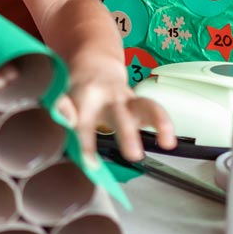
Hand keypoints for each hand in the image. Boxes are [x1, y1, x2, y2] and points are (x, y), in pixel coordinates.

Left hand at [56, 52, 176, 162]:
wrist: (93, 68)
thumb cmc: (77, 93)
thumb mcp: (63, 99)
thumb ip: (63, 111)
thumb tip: (65, 121)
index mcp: (84, 98)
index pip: (85, 124)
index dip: (86, 144)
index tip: (91, 165)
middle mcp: (108, 98)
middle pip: (119, 116)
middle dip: (128, 135)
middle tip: (134, 155)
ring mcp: (127, 99)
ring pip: (146, 106)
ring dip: (158, 122)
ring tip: (167, 141)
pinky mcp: (140, 104)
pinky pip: (155, 110)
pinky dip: (164, 123)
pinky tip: (169, 141)